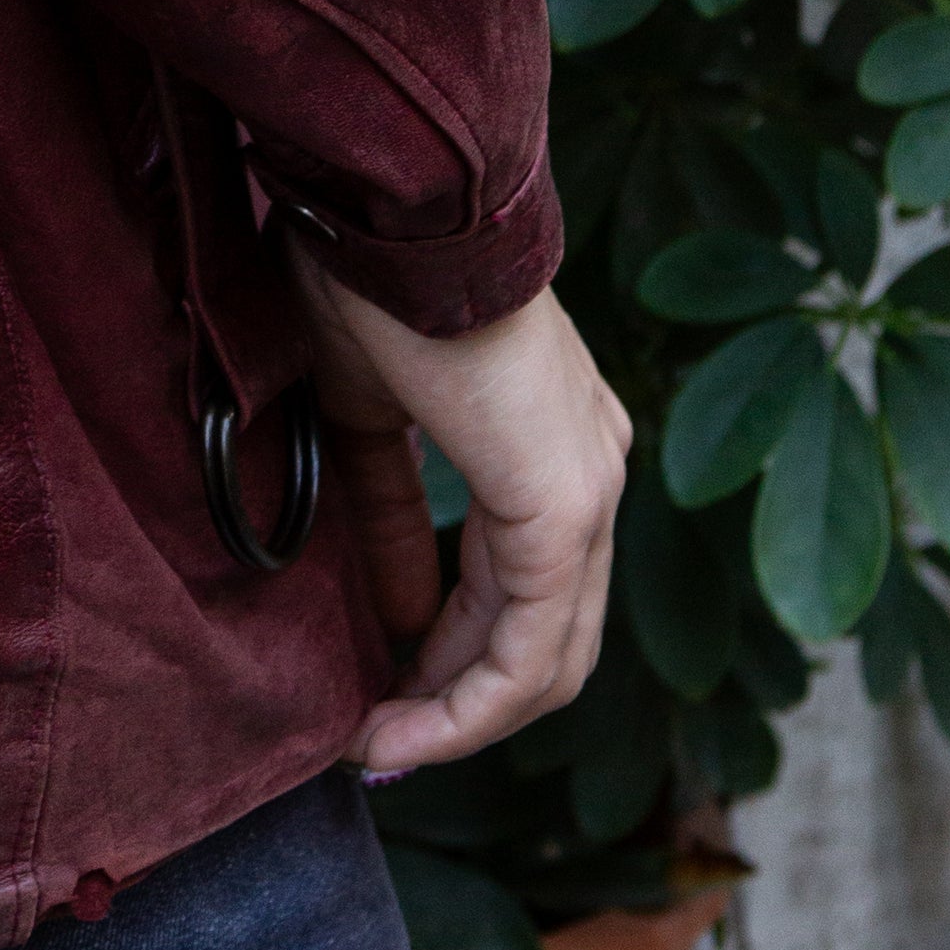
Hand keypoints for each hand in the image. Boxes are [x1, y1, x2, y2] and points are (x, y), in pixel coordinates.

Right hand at [291, 252, 630, 776]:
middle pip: (546, 635)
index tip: (372, 693)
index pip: (519, 582)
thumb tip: (386, 609)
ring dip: (458, 715)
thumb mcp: (360, 409)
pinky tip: (398, 728)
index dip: (446, 651)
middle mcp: (589, 468)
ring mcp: (588, 488)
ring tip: (377, 746)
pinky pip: (528, 647)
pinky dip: (464, 704)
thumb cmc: (362, 272)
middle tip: (376, 738)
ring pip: (548, 656)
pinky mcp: (563, 506)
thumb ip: (384, 510)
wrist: (391, 203)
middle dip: (457, 698)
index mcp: (549, 436)